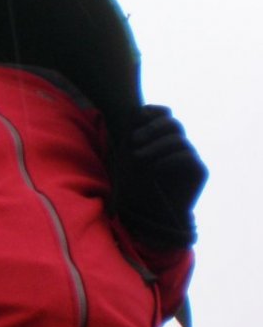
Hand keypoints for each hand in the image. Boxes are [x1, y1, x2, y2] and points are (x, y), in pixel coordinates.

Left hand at [110, 104, 207, 249]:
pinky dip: (169, 160)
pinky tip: (154, 168)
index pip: (165, 114)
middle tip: (134, 140)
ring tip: (137, 157)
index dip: (154, 112)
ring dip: (155, 146)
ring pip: (178, 140)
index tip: (138, 115)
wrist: (148, 215)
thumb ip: (133, 135)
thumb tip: (137, 110)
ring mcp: (190, 158)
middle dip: (152, 129)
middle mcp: (178, 145)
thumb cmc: (133, 188)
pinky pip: (187, 158)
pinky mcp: (199, 171)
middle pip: (172, 124)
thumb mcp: (126, 159)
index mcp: (162, 138)